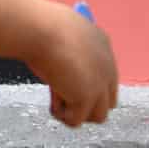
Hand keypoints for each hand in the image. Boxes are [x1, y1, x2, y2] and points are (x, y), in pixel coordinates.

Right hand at [27, 5, 118, 128]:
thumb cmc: (44, 27)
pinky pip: (75, 120)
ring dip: (75, 110)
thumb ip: (74, 55)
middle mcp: (108, 65)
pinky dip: (60, 112)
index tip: (69, 87)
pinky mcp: (87, 97)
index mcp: (103, 44)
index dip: (88, 86)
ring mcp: (100, 83)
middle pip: (107, 102)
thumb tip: (67, 78)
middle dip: (86, 104)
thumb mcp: (65, 38)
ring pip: (97, 116)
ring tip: (56, 92)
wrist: (40, 29)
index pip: (106, 77)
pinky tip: (51, 92)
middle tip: (62, 95)